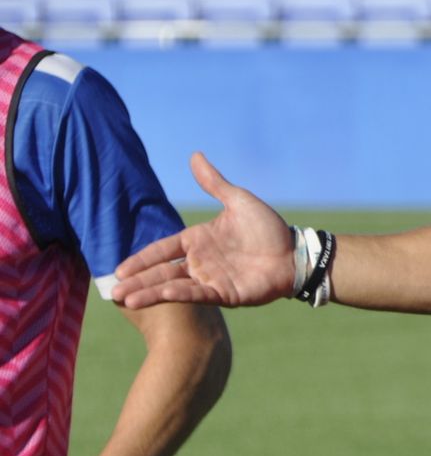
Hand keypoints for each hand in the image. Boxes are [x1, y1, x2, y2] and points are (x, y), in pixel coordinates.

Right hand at [112, 152, 294, 309]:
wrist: (294, 252)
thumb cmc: (268, 228)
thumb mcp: (238, 201)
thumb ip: (214, 183)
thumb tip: (195, 155)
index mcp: (198, 240)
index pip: (162, 250)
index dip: (141, 259)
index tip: (119, 270)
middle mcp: (200, 261)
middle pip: (161, 272)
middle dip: (136, 282)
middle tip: (112, 292)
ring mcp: (210, 279)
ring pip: (172, 286)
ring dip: (149, 293)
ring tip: (123, 299)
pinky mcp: (224, 294)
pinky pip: (196, 294)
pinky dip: (177, 295)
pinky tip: (159, 296)